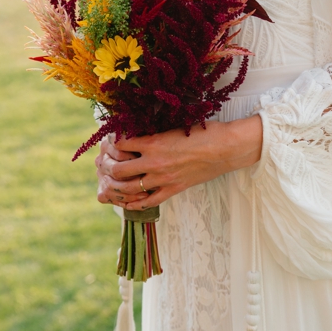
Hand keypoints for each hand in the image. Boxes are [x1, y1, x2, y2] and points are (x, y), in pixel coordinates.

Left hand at [95, 115, 263, 210]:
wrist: (227, 148)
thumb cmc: (203, 132)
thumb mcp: (174, 126)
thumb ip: (154, 133)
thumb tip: (137, 132)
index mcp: (153, 142)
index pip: (119, 144)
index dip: (111, 143)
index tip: (110, 143)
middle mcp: (154, 162)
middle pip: (118, 169)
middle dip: (107, 167)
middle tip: (104, 164)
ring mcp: (163, 178)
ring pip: (129, 188)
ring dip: (116, 186)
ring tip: (110, 182)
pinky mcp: (174, 189)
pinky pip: (149, 202)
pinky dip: (135, 203)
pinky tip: (126, 203)